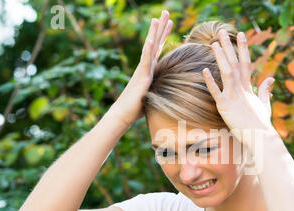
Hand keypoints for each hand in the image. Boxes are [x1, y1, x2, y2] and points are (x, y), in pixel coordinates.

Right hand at [111, 10, 172, 124]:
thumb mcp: (151, 95)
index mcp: (148, 70)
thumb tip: (165, 88)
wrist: (123, 115)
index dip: (163, 35)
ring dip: (154, 32)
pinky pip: (145, 62)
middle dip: (161, 27)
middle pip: (155, 43)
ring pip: (149, 48)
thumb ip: (156, 87)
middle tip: (166, 12)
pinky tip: (150, 39)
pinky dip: (148, 50)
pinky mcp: (141, 78)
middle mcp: (145, 67)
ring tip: (158, 17)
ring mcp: (143, 71)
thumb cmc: (135, 108)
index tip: (170, 23)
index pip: (158, 49)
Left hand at [202, 29, 275, 144]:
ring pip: (227, 73)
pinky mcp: (226, 107)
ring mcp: (234, 97)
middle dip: (229, 47)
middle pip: (235, 63)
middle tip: (222, 32)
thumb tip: (271, 78)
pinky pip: (216, 92)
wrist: (260, 137)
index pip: (246, 63)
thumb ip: (265, 90)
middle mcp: (242, 89)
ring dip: (221, 57)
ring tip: (214, 43)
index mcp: (249, 88)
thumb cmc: (262, 124)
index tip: (241, 35)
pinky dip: (211, 81)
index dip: (243, 49)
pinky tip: (205, 70)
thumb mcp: (264, 105)